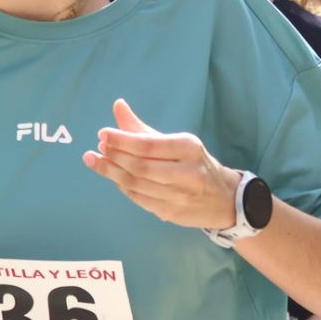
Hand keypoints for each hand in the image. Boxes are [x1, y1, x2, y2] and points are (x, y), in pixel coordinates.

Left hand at [83, 99, 240, 229]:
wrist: (225, 199)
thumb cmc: (195, 164)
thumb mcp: (176, 142)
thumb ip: (143, 128)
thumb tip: (117, 106)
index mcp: (188, 148)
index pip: (148, 145)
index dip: (121, 140)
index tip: (102, 134)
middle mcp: (187, 172)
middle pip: (140, 166)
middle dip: (114, 157)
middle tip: (97, 150)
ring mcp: (179, 196)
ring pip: (137, 184)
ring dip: (112, 173)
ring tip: (96, 162)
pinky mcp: (172, 213)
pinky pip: (139, 199)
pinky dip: (123, 187)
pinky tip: (113, 177)